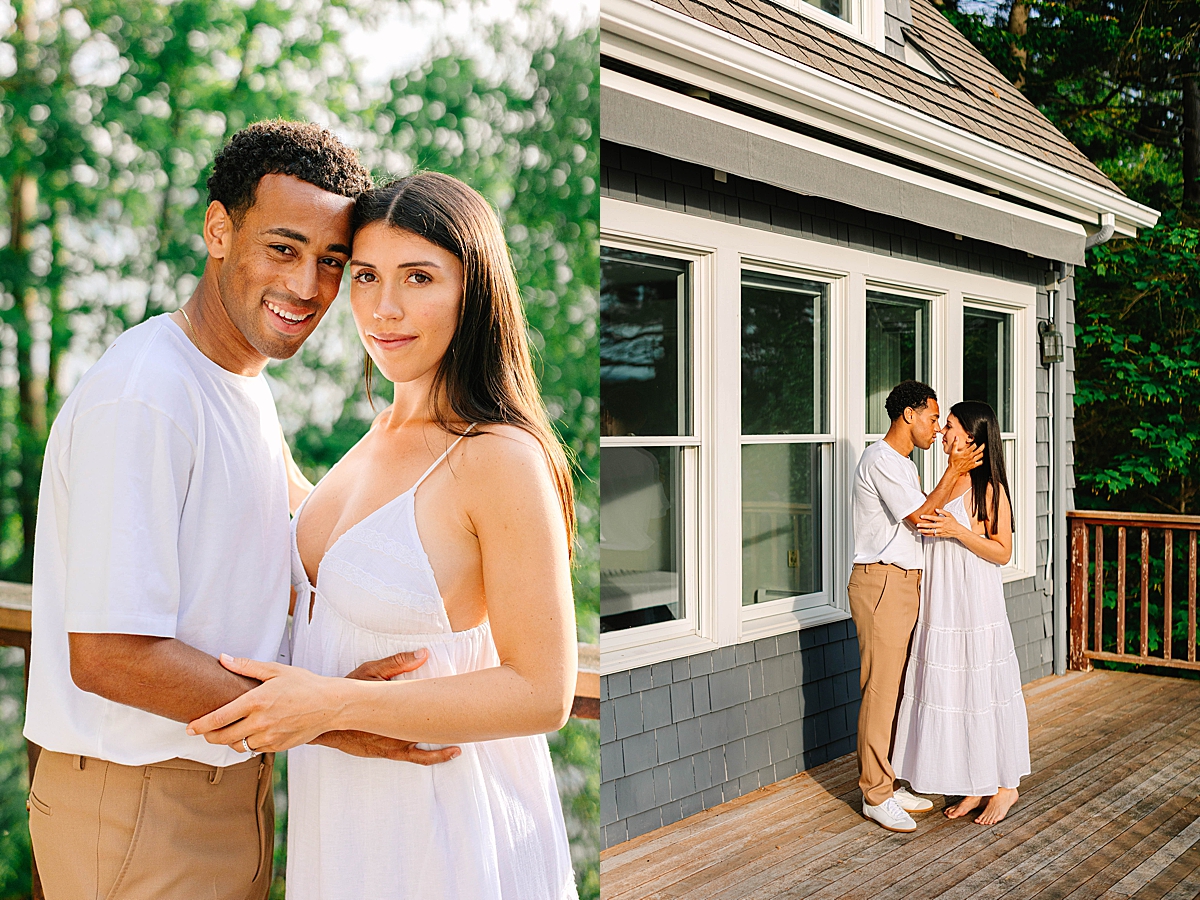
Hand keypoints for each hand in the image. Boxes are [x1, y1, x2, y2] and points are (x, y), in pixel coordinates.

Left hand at [187, 656, 338, 752]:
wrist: (330, 704)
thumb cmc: (304, 684)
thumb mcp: (275, 670)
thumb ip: (246, 666)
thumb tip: (222, 658)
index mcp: (256, 701)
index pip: (219, 718)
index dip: (200, 725)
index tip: (189, 728)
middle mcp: (261, 722)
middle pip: (223, 737)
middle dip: (209, 737)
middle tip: (204, 732)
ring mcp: (270, 737)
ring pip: (238, 746)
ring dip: (229, 742)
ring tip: (228, 733)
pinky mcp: (278, 746)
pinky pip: (255, 750)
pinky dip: (248, 744)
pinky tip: (250, 734)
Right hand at [325, 648, 461, 763]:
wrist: (326, 718)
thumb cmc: (349, 692)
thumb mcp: (370, 673)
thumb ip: (396, 663)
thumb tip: (423, 653)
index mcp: (396, 707)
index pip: (428, 705)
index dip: (448, 704)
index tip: (465, 698)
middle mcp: (397, 728)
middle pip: (432, 725)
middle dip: (452, 722)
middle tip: (475, 719)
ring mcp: (394, 742)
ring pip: (428, 743)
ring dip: (447, 740)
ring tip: (468, 736)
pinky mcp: (389, 752)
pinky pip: (417, 757)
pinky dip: (435, 756)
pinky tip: (452, 752)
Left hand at [917, 508, 969, 539]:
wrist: (957, 531)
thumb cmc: (953, 522)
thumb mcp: (949, 515)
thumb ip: (942, 511)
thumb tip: (936, 509)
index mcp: (943, 520)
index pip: (933, 518)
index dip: (927, 517)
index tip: (921, 516)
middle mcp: (941, 525)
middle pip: (931, 525)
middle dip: (923, 525)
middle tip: (917, 524)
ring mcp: (940, 531)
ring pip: (931, 531)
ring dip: (924, 531)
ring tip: (918, 530)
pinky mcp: (940, 535)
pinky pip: (933, 535)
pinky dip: (928, 535)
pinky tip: (923, 534)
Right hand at [947, 436, 984, 475]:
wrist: (954, 471)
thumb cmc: (953, 462)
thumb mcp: (952, 452)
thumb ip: (955, 444)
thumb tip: (956, 437)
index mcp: (966, 452)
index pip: (974, 446)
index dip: (975, 443)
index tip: (976, 441)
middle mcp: (970, 456)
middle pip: (979, 450)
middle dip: (982, 446)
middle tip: (984, 444)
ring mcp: (972, 461)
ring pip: (981, 455)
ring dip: (983, 452)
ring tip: (984, 450)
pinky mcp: (973, 465)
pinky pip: (980, 463)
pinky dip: (982, 460)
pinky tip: (982, 459)